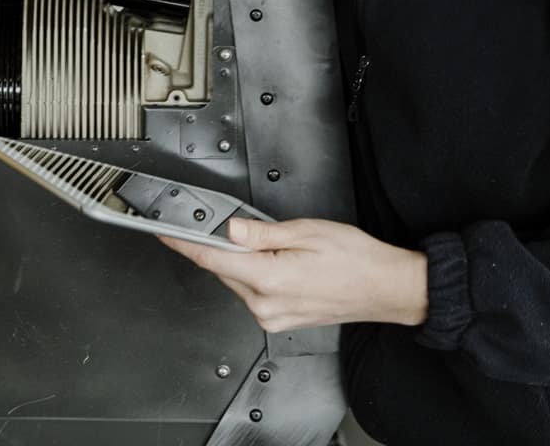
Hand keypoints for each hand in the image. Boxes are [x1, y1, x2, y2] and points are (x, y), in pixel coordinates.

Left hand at [158, 218, 428, 332]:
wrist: (385, 288)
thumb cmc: (356, 260)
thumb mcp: (306, 232)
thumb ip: (262, 233)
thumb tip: (230, 230)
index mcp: (269, 279)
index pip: (211, 259)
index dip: (184, 244)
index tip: (164, 233)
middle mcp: (266, 304)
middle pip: (224, 269)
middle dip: (226, 246)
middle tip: (246, 227)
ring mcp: (273, 317)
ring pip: (239, 281)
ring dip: (246, 262)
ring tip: (281, 247)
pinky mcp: (280, 321)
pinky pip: (254, 294)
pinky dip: (258, 276)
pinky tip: (282, 264)